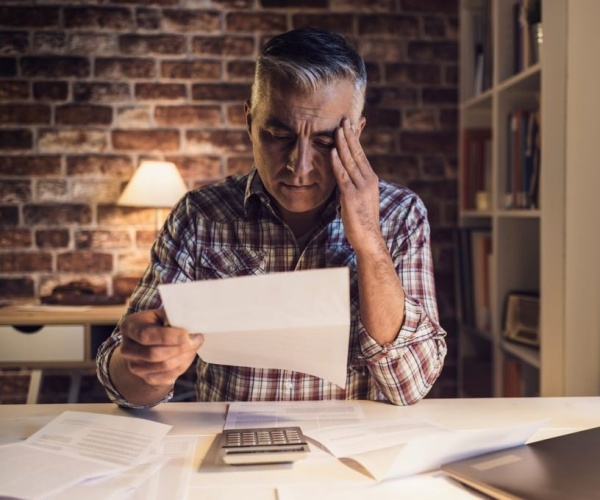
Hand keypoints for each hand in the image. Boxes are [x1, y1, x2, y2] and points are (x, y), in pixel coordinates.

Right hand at [119, 308, 203, 388]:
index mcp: (129, 327)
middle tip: (197, 339)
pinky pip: (168, 376)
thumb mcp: (161, 315)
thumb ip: (172, 316)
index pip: (145, 335)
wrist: (147, 344)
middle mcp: (127, 349)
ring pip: (163, 366)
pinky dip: (182, 366)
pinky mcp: (146, 378)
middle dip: (180, 347)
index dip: (168, 337)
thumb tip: (190, 322)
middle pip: (154, 354)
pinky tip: (188, 355)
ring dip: (184, 356)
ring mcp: (134, 366)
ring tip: (194, 345)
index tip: (187, 335)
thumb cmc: (158, 324)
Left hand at [331, 118, 381, 251]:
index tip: (349, 125)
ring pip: (350, 161)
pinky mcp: (352, 196)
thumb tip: (345, 172)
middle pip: (357, 153)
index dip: (355, 139)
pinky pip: (343, 176)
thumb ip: (354, 182)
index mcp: (371, 179)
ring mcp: (361, 188)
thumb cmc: (361, 219)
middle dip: (350, 135)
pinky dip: (337, 162)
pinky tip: (333, 151)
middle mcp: (368, 180)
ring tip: (337, 129)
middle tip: (344, 119)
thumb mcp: (360, 196)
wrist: (368, 237)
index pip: (361, 154)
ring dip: (343, 144)